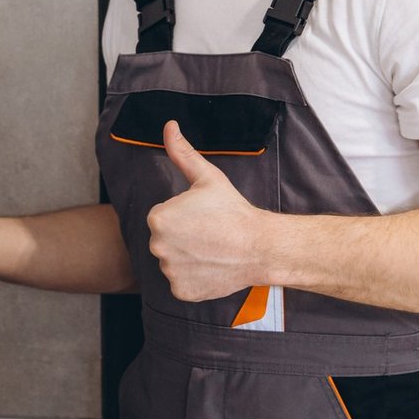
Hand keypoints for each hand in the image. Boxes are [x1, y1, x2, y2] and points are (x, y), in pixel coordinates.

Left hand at [146, 121, 265, 302]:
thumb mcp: (206, 177)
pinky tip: (211, 267)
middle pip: (165, 240)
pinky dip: (194, 278)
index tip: (203, 218)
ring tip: (213, 250)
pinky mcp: (181, 291)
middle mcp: (157, 246)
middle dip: (183, 237)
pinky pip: (181, 282)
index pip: (163, 217)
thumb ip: (182, 153)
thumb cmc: (234, 210)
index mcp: (158, 218)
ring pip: (173, 261)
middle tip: (209, 234)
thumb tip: (169, 126)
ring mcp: (169, 271)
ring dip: (188, 258)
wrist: (260, 246)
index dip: (184, 216)